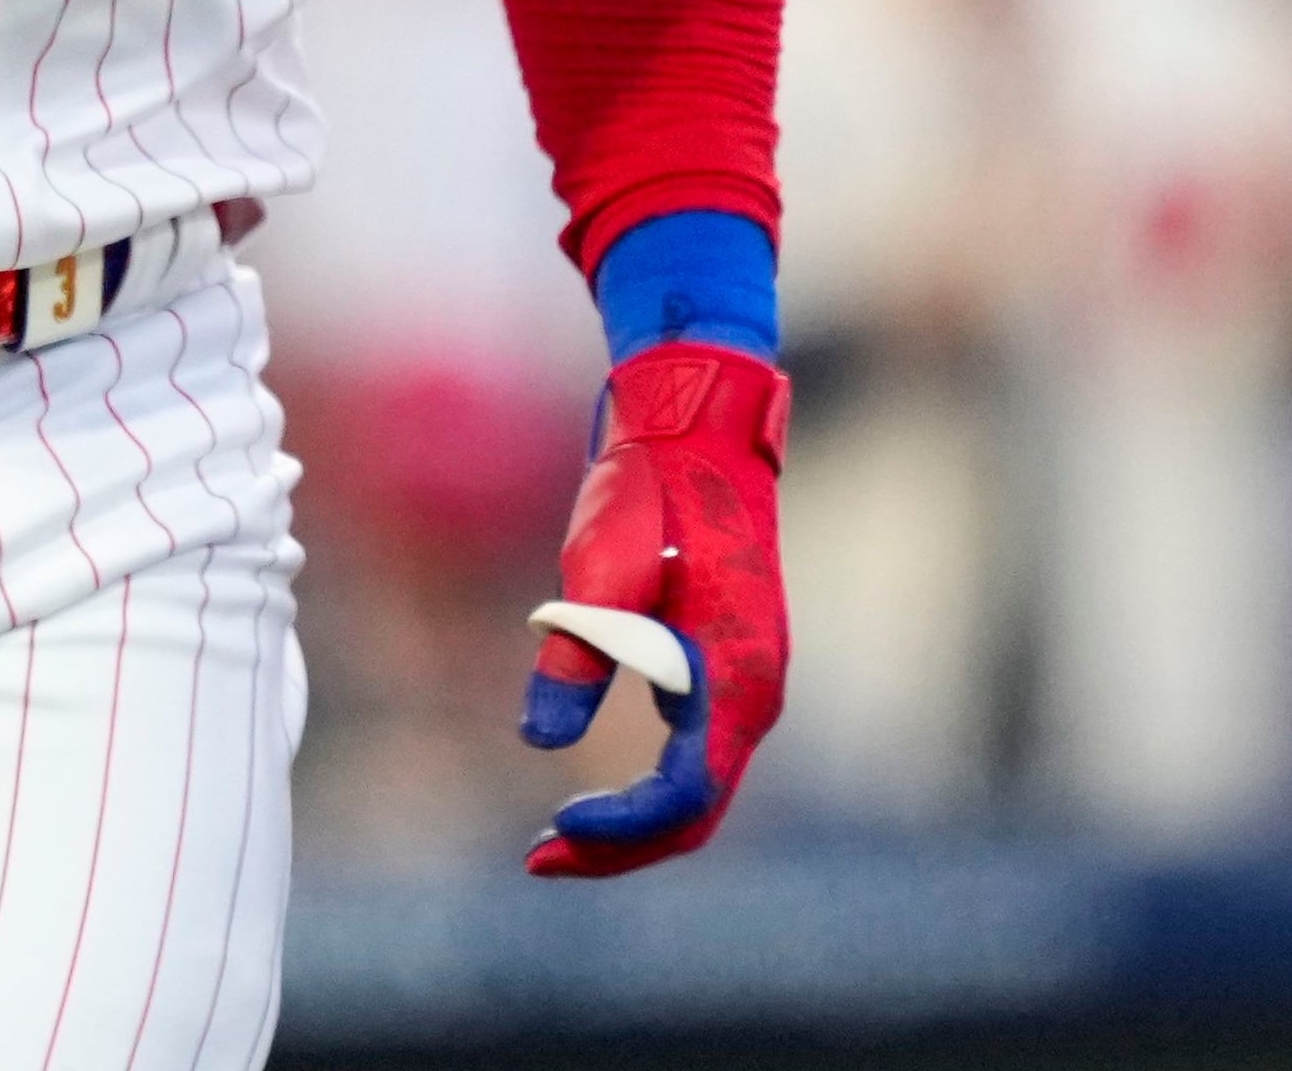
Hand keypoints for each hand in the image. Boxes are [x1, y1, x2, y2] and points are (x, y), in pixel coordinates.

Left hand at [518, 341, 787, 876]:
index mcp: (736, 677)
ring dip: (633, 827)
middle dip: (621, 849)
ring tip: (555, 844)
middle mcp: (754, 695)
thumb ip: (575, 655)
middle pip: (696, 811)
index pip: (685, 795)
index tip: (551, 833)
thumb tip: (539, 741)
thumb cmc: (652, 489)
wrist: (698, 430)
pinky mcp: (724, 671)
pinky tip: (593, 799)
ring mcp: (745, 685)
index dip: (619, 829)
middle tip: (537, 862)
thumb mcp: (601, 565)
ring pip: (698, 791)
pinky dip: (647, 791)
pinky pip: (694, 759)